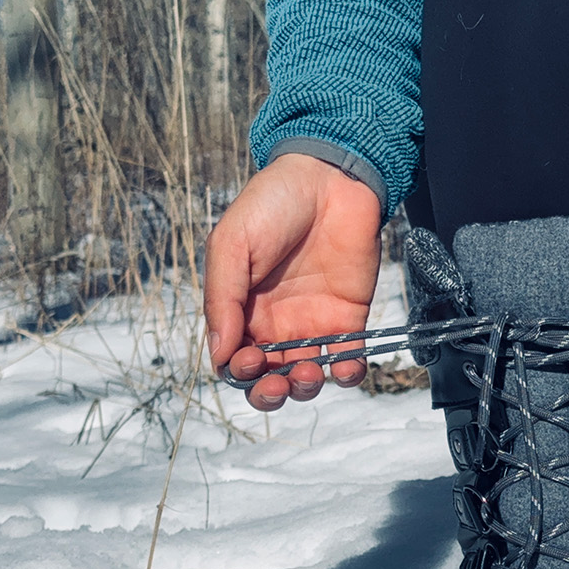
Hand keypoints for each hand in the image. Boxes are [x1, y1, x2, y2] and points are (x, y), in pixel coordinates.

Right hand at [204, 153, 382, 410]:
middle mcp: (275, 324)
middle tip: (276, 381)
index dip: (238, 372)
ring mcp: (314, 325)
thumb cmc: (272, 204)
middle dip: (269, 392)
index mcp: (241, 310)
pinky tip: (343, 368)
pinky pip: (348, 360)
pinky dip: (347, 374)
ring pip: (306, 377)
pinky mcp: (350, 319)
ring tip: (307, 372)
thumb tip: (218, 355)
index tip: (246, 359)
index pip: (234, 360)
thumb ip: (222, 299)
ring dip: (305, 387)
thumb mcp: (232, 245)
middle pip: (268, 378)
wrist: (330, 177)